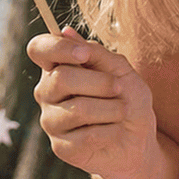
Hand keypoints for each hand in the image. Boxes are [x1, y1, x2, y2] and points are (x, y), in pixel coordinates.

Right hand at [27, 27, 158, 178]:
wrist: (139, 140)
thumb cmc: (129, 100)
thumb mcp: (122, 71)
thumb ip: (97, 54)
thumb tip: (66, 31)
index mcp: (58, 67)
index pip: (39, 48)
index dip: (57, 47)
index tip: (84, 54)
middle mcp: (47, 92)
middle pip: (61, 78)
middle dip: (100, 82)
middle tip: (120, 88)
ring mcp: (51, 120)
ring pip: (77, 109)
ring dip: (111, 109)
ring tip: (122, 111)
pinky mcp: (61, 147)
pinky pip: (86, 136)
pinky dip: (110, 131)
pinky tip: (114, 131)